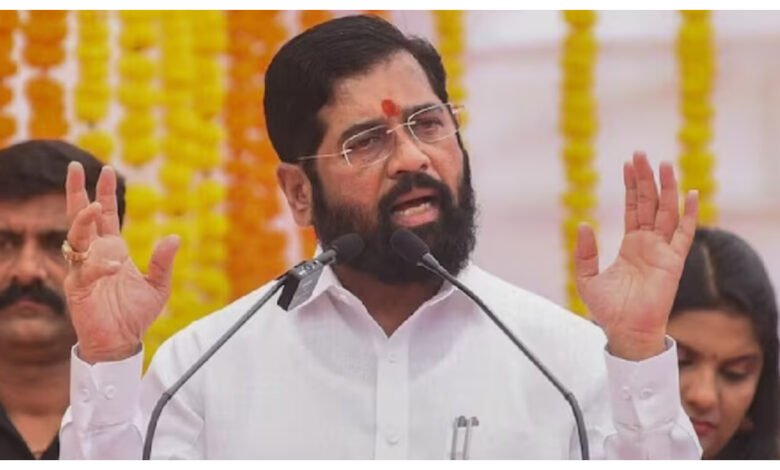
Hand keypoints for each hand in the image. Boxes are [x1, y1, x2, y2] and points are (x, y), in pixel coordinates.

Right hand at [63, 163, 179, 363]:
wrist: (121, 342)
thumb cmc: (135, 314)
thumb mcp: (158, 285)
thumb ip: (163, 262)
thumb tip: (173, 236)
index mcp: (113, 250)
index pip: (106, 216)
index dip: (104, 193)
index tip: (106, 169)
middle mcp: (95, 255)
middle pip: (81, 217)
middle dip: (78, 192)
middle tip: (76, 166)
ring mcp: (83, 270)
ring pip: (75, 238)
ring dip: (83, 221)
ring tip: (95, 206)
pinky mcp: (78, 289)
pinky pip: (84, 272)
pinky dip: (99, 266)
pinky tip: (114, 265)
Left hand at [574, 151, 697, 360]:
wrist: (625, 330)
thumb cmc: (608, 310)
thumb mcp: (587, 277)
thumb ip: (585, 251)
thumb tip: (582, 223)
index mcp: (631, 245)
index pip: (633, 208)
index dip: (631, 186)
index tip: (628, 164)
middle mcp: (649, 244)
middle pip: (650, 203)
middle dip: (646, 179)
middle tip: (641, 154)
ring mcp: (663, 251)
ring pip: (667, 212)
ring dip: (667, 188)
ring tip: (664, 164)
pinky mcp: (673, 262)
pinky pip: (684, 234)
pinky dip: (689, 214)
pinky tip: (691, 194)